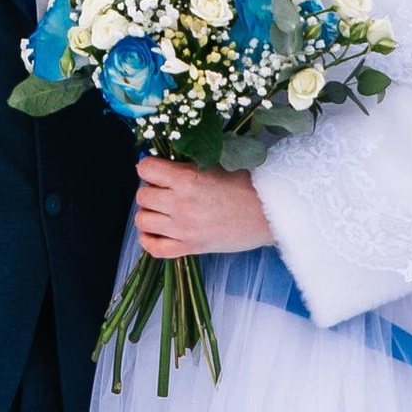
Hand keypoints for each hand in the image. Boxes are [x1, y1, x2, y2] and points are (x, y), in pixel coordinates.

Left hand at [134, 159, 268, 259]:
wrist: (269, 213)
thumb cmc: (246, 185)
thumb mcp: (216, 164)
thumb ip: (187, 164)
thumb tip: (161, 163)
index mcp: (187, 179)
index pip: (145, 169)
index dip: (149, 167)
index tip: (158, 170)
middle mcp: (181, 204)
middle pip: (142, 195)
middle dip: (150, 190)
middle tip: (164, 190)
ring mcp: (183, 229)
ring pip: (142, 220)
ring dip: (149, 213)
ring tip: (162, 210)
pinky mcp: (190, 248)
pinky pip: (154, 248)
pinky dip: (149, 240)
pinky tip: (156, 232)